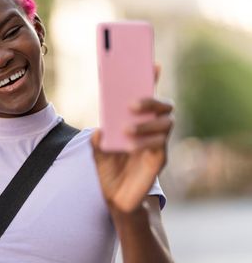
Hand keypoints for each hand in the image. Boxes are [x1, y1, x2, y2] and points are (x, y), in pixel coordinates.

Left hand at [91, 64, 173, 212]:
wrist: (114, 197)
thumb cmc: (108, 170)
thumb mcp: (97, 151)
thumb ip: (98, 140)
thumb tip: (101, 130)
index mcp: (137, 121)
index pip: (148, 96)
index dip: (152, 80)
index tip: (153, 64)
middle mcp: (152, 129)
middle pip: (164, 106)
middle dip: (150, 100)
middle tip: (131, 104)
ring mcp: (158, 143)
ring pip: (166, 124)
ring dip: (147, 124)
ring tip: (127, 129)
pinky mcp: (159, 159)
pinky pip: (160, 145)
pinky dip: (145, 143)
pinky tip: (130, 146)